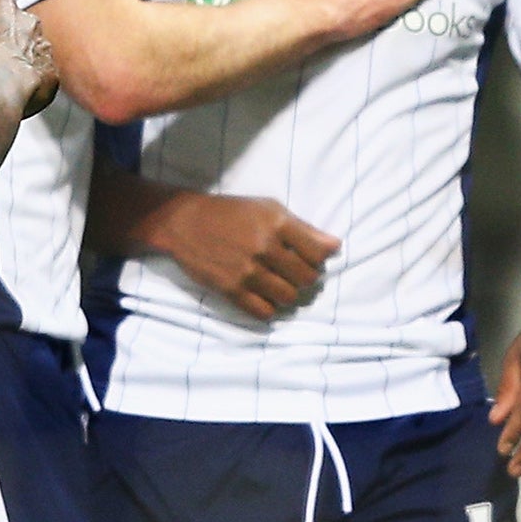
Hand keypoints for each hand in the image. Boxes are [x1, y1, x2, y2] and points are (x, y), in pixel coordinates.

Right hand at [0, 0, 59, 118]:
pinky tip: (12, 97)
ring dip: (19, 64)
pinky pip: (42, 77)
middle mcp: (27, 20)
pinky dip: (31, 86)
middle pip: (17, 27)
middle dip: (5, 43)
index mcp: (1, 4)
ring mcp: (43, 47)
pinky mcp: (51, 74)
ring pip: (32, 52)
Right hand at [149, 191, 340, 320]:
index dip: (317, 258)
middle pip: (307, 279)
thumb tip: (335, 247)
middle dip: (304, 277)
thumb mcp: (268, 208)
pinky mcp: (231, 290)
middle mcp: (265, 248)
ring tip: (277, 282)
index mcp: (277, 223)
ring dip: (287, 293)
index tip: (307, 257)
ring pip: (289, 297)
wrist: (185, 223)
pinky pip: (265, 312)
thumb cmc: (231, 212)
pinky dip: (268, 307)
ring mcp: (247, 271)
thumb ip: (303, 229)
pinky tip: (262, 294)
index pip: (319, 254)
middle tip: (292, 271)